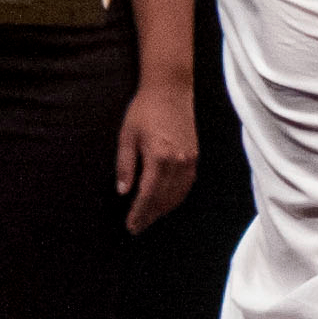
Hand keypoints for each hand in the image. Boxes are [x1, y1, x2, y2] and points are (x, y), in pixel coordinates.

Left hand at [114, 76, 197, 233]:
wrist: (171, 90)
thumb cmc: (144, 110)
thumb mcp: (126, 136)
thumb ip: (125, 165)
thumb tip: (123, 191)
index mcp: (158, 158)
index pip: (148, 194)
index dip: (139, 213)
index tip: (130, 225)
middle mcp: (177, 162)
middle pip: (164, 198)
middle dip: (150, 215)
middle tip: (137, 228)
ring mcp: (189, 159)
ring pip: (178, 194)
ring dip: (164, 209)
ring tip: (150, 218)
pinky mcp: (194, 155)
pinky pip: (187, 184)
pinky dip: (177, 197)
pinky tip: (168, 202)